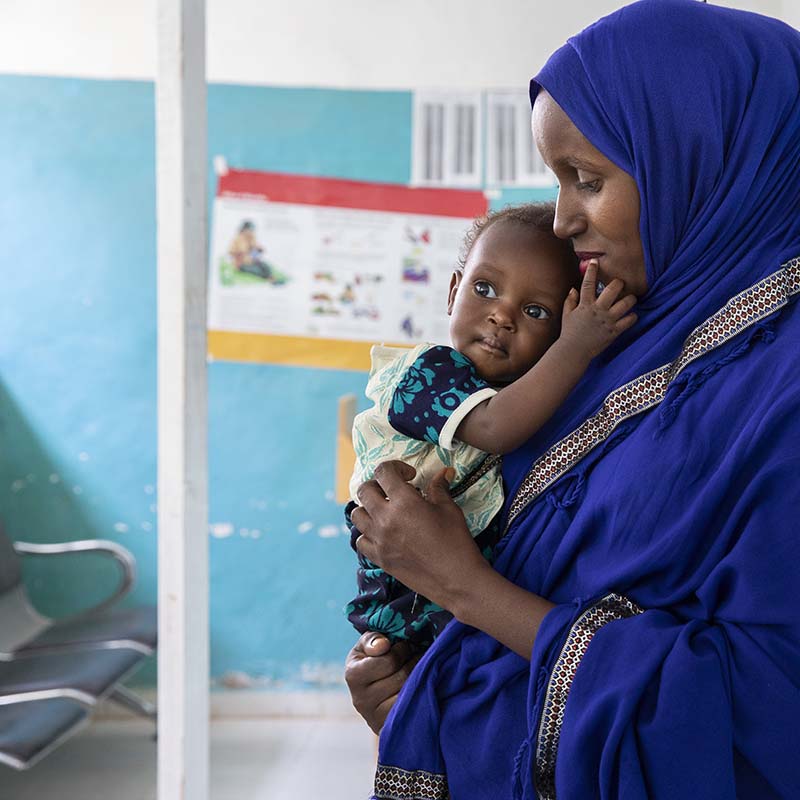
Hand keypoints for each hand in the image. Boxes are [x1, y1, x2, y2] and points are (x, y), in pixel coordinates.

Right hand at [344, 631, 421, 733]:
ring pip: (409, 692)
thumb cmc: (372, 662)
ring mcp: (374, 718)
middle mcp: (361, 700)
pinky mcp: (388, 730)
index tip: (406, 645)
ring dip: (420, 677)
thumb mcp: (367, 646)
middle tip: (417, 656)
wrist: (373, 696)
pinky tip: (419, 688)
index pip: (389, 660)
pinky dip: (420, 695)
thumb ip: (372, 639)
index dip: (403, 649)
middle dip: (413, 662)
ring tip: (419, 670)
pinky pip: (412, 709)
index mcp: (353, 675)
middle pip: (401, 676)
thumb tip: (383, 645)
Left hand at [351, 461, 488, 609]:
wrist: (457, 580)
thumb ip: (439, 488)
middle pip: (365, 490)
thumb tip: (442, 472)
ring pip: (357, 515)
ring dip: (368, 507)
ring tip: (385, 511)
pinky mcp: (379, 558)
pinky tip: (383, 533)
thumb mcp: (449, 509)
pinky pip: (361, 540)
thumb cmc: (456, 542)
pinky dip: (367, 533)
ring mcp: (379, 540)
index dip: (395, 467)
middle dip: (378, 485)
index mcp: (403, 502)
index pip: (384, 472)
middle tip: (394, 491)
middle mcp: (385, 519)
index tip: (409, 476)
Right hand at [560, 260, 637, 358]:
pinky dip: (633, 317)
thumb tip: (573, 289)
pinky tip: (631, 316)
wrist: (573, 351)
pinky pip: (630, 320)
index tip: (595, 261)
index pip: (588, 283)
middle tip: (620, 284)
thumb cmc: (569, 333)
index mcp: (585, 305)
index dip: (591, 270)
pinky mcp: (614, 331)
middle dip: (619, 283)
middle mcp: (598, 310)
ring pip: (626, 303)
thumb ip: (570, 301)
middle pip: (614, 289)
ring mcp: (608, 320)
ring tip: (630, 299)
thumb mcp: (566, 315)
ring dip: (630, 299)